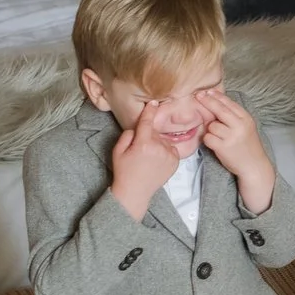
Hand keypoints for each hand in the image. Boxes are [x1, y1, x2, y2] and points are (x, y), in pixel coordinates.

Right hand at [107, 100, 180, 220]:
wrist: (135, 191)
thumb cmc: (124, 171)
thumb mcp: (118, 151)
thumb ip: (127, 135)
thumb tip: (138, 127)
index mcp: (143, 143)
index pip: (147, 122)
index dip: (150, 111)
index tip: (153, 102)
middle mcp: (159, 147)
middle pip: (154, 132)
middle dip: (147, 136)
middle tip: (139, 150)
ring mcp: (170, 154)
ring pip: (163, 140)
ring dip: (157, 144)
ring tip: (148, 158)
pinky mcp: (176, 161)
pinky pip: (171, 148)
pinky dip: (165, 151)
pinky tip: (156, 161)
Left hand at [198, 89, 274, 211]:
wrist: (254, 164)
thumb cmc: (247, 145)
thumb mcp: (246, 127)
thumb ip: (233, 116)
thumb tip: (215, 102)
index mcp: (246, 118)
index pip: (229, 103)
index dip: (217, 96)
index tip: (206, 91)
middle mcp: (240, 126)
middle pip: (219, 110)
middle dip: (207, 101)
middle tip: (197, 95)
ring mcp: (232, 136)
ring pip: (211, 126)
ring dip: (210, 130)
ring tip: (219, 136)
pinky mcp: (223, 147)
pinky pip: (208, 138)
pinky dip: (208, 140)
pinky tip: (216, 144)